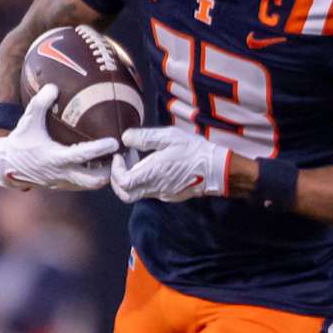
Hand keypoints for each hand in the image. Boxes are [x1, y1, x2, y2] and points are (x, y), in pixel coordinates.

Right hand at [0, 86, 117, 190]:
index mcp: (55, 158)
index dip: (100, 149)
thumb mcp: (28, 120)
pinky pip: (87, 184)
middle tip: (123, 154)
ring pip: (94, 184)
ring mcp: (66, 183)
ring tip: (118, 157)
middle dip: (112, 169)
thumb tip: (54, 86)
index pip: (82, 156)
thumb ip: (40, 102)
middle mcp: (62, 174)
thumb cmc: (21, 140)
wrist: (8, 165)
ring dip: (107, 173)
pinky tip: (106, 161)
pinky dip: (98, 175)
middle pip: (95, 180)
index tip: (115, 142)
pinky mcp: (66, 186)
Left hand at [110, 126, 231, 203]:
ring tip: (139, 160)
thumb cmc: (194, 151)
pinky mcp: (169, 196)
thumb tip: (125, 138)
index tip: (120, 155)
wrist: (217, 169)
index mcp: (153, 173)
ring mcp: (162, 194)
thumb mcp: (169, 137)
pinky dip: (143, 181)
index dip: (115, 170)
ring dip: (131, 179)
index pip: (123, 182)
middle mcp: (155, 188)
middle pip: (125, 194)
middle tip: (125, 160)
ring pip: (136, 194)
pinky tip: (153, 166)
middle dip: (118, 178)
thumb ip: (144, 137)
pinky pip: (149, 192)